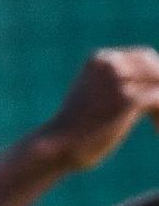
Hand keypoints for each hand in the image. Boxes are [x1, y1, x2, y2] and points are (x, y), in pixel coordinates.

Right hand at [39, 48, 158, 173]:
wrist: (57, 147)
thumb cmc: (75, 130)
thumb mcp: (93, 97)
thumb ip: (115, 84)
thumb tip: (147, 81)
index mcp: (101, 59)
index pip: (144, 59)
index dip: (155, 80)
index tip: (154, 103)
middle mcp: (111, 63)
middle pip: (156, 70)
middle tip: (158, 116)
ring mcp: (119, 80)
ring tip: (158, 127)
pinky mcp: (127, 99)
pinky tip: (157, 131)